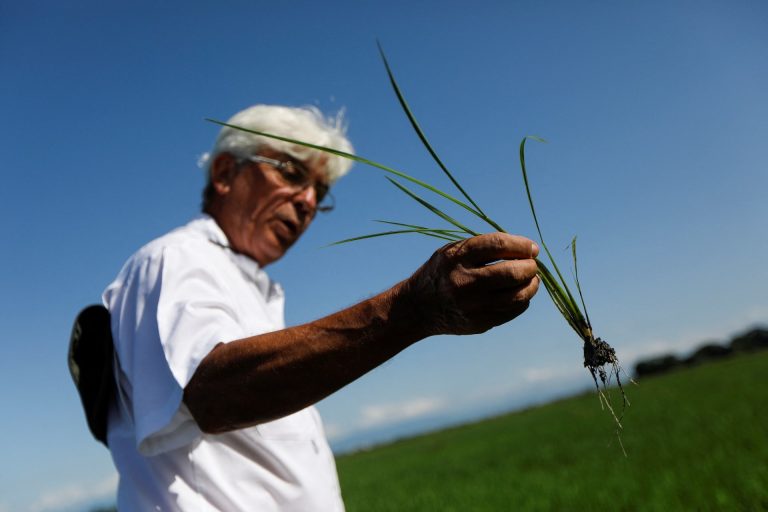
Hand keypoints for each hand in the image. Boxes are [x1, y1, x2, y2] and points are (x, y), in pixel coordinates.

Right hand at [403, 233, 539, 335]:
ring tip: (530, 279)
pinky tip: (518, 293)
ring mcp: (473, 306)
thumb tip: (527, 250)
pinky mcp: (480, 323)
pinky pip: (514, 310)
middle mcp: (465, 282)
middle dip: (530, 266)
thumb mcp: (452, 252)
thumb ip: (484, 247)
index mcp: (457, 257)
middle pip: (512, 272)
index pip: (499, 245)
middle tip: (532, 265)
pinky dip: (523, 300)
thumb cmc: (442, 273)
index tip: (532, 248)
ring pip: (518, 295)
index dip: (522, 245)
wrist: (418, 308)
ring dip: (532, 285)